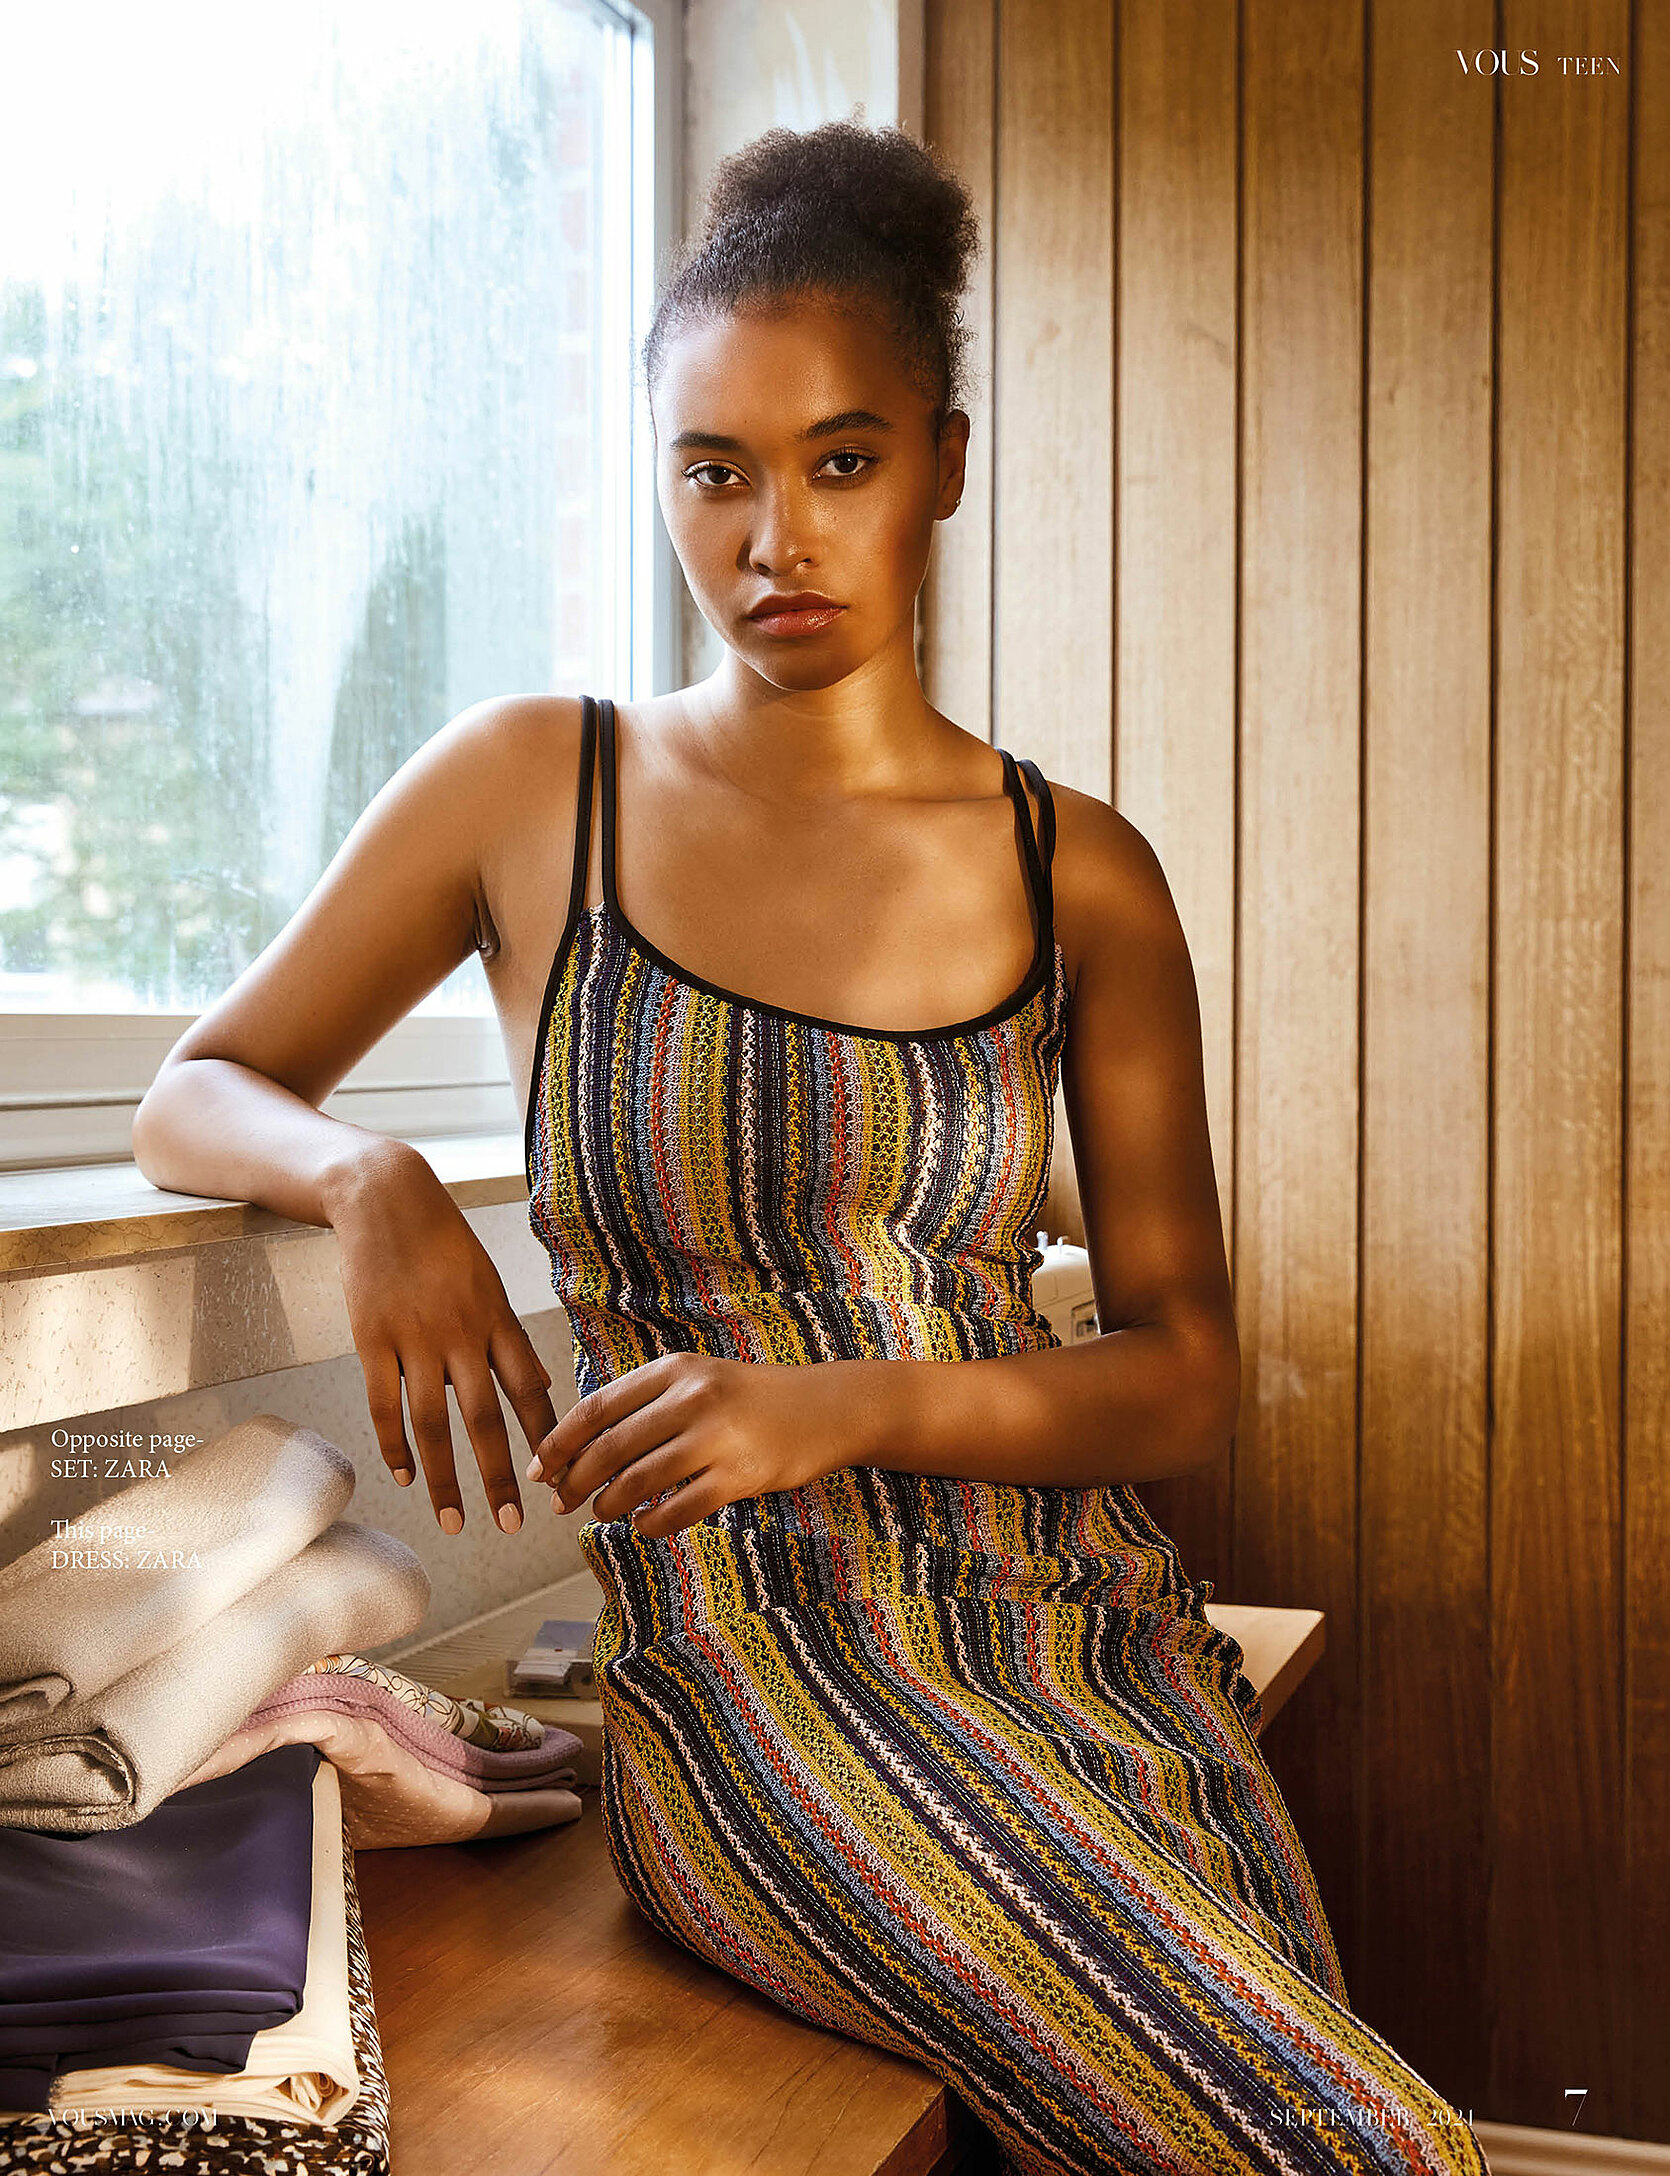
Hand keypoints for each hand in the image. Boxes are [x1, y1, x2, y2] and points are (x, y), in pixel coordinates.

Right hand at [326, 1138, 560, 1535]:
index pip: (529, 1388)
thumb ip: (508, 1336)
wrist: (384, 1198)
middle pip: (484, 1418)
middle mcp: (460, 1333)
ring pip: (432, 1424)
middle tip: (513, 1524)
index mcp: (496, 1318)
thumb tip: (540, 1385)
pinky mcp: (371, 1340)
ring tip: (455, 1522)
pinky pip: (384, 1405)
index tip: (562, 1476)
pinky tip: (406, 1478)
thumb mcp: (489, 1281)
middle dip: (500, 1476)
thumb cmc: (442, 1242)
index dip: (547, 1435)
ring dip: (446, 1478)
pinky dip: (394, 1447)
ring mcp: (413, 1339)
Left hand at [525, 1352, 879, 1538]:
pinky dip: (651, 1524)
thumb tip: (582, 1446)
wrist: (826, 1408)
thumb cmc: (752, 1398)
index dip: (560, 1441)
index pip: (599, 1407)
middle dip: (576, 1480)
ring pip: (639, 1480)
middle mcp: (694, 1398)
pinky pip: (678, 1509)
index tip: (539, 1468)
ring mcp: (719, 1437)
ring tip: (601, 1511)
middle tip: (560, 1501)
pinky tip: (643, 1526)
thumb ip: (648, 1403)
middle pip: (611, 1447)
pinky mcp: (740, 1476)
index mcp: (676, 1369)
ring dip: (609, 1503)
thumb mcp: (700, 1379)